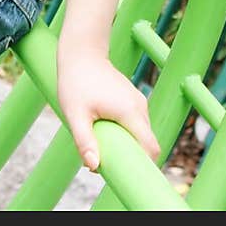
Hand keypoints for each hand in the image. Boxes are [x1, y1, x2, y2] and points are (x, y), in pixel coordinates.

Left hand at [56, 45, 160, 172]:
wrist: (81, 52)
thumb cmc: (76, 81)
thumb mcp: (75, 114)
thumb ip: (84, 141)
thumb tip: (94, 166)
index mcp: (130, 112)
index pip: (151, 147)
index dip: (146, 164)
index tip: (129, 172)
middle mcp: (139, 107)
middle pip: (146, 142)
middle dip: (130, 155)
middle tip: (107, 158)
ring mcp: (137, 101)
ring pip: (139, 133)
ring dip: (126, 142)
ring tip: (101, 139)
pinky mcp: (132, 99)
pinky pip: (134, 123)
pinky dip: (124, 131)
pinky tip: (102, 126)